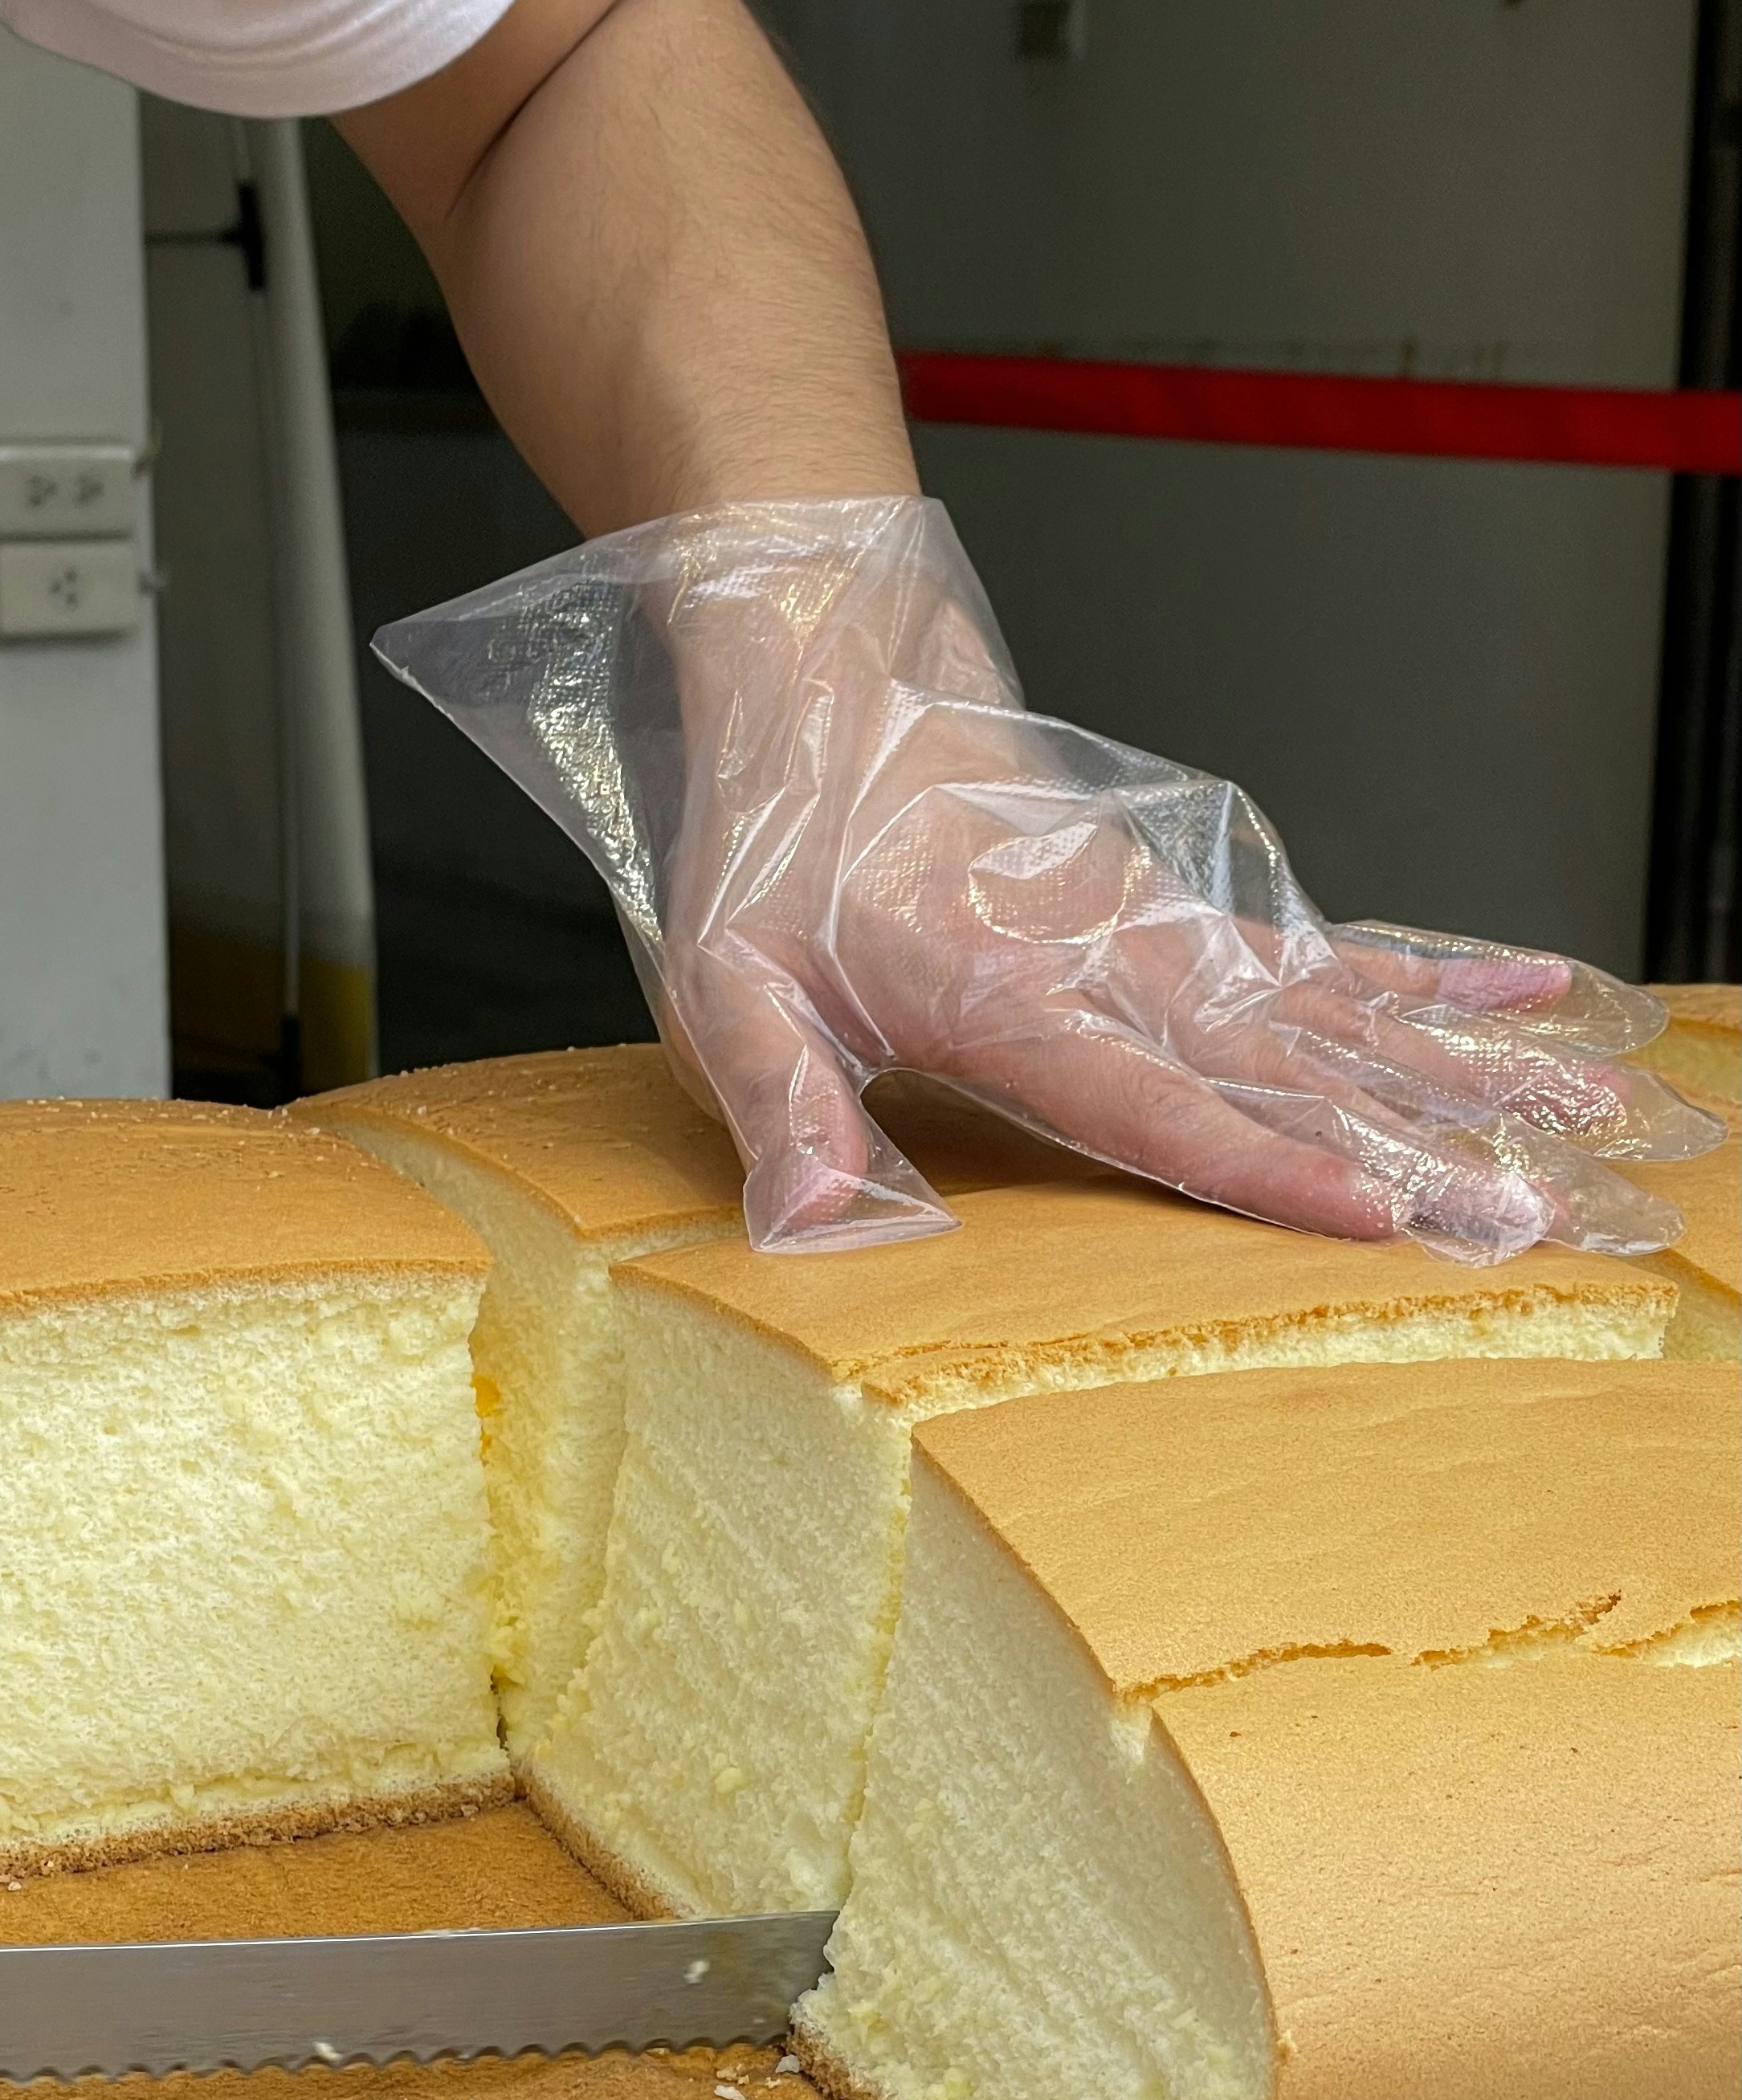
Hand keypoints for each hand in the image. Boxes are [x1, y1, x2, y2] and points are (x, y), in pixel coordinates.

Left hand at [379, 498, 1722, 1258]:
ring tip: (1577, 1117)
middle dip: (1411, 1147)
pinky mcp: (1179, 908)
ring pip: (1332, 1013)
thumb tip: (815, 1222)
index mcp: (1005, 993)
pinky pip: (1324, 953)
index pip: (1155, 1103)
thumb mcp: (727, 981)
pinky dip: (1428, 978)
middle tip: (1526, 1210)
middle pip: (1285, 1068)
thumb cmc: (773, 837)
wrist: (828, 672)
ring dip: (1454, 1073)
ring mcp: (1160, 927)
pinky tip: (1528, 996)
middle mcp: (1110, 959)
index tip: (1378, 1213)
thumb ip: (781, 1104)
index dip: (1267, 1166)